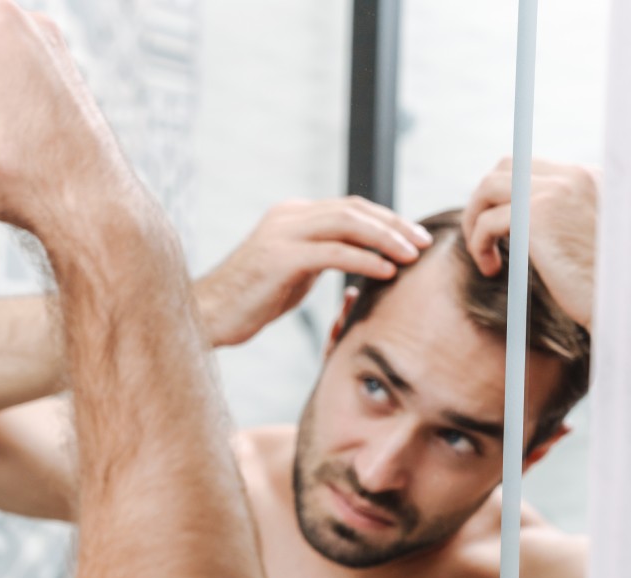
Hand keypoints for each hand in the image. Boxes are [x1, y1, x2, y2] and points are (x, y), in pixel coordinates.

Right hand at [194, 197, 432, 347]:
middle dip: (394, 226)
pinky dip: (365, 260)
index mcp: (292, 215)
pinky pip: (334, 253)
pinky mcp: (280, 258)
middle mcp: (288, 216)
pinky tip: (386, 272)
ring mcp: (283, 234)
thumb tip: (355, 257)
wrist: (207, 316)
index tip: (414, 238)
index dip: (386, 220)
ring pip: (348, 224)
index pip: (350, 208)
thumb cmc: (249, 302)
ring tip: (412, 257)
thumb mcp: (291, 272)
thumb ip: (319, 257)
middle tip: (423, 244)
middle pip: (354, 210)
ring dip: (386, 240)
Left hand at [463, 158, 598, 331]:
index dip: (505, 195)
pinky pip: (486, 222)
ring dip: (474, 221)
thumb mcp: (587, 236)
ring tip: (482, 254)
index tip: (499, 229)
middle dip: (482, 201)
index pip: (530, 167)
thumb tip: (517, 223)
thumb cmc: (604, 282)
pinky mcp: (538, 216)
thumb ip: (560, 218)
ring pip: (488, 187)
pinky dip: (478, 244)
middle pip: (504, 167)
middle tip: (482, 237)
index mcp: (589, 177)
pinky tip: (491, 268)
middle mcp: (575, 176)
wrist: (621, 299)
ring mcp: (557, 191)